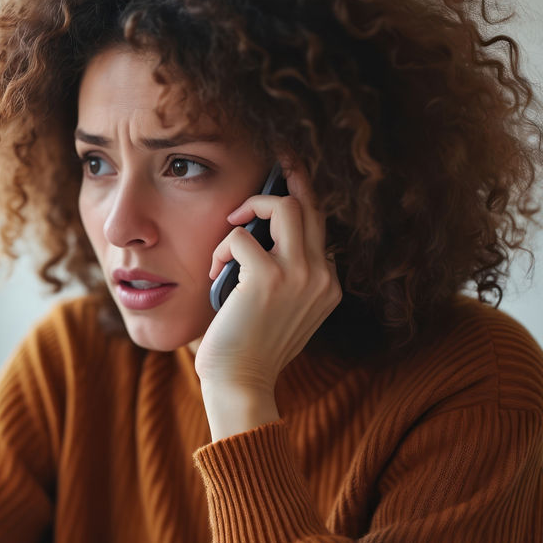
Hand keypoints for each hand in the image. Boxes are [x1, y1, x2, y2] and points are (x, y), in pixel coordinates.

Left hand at [194, 158, 340, 431]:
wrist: (241, 385)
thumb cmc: (250, 351)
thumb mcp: (282, 311)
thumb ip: (287, 278)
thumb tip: (261, 240)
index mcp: (328, 284)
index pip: (320, 225)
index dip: (303, 194)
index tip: (288, 173)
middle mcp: (322, 276)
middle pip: (310, 205)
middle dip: (289, 175)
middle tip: (274, 156)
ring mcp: (299, 276)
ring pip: (285, 207)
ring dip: (250, 208)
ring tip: (229, 229)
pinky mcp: (268, 279)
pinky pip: (240, 237)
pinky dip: (221, 248)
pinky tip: (213, 272)